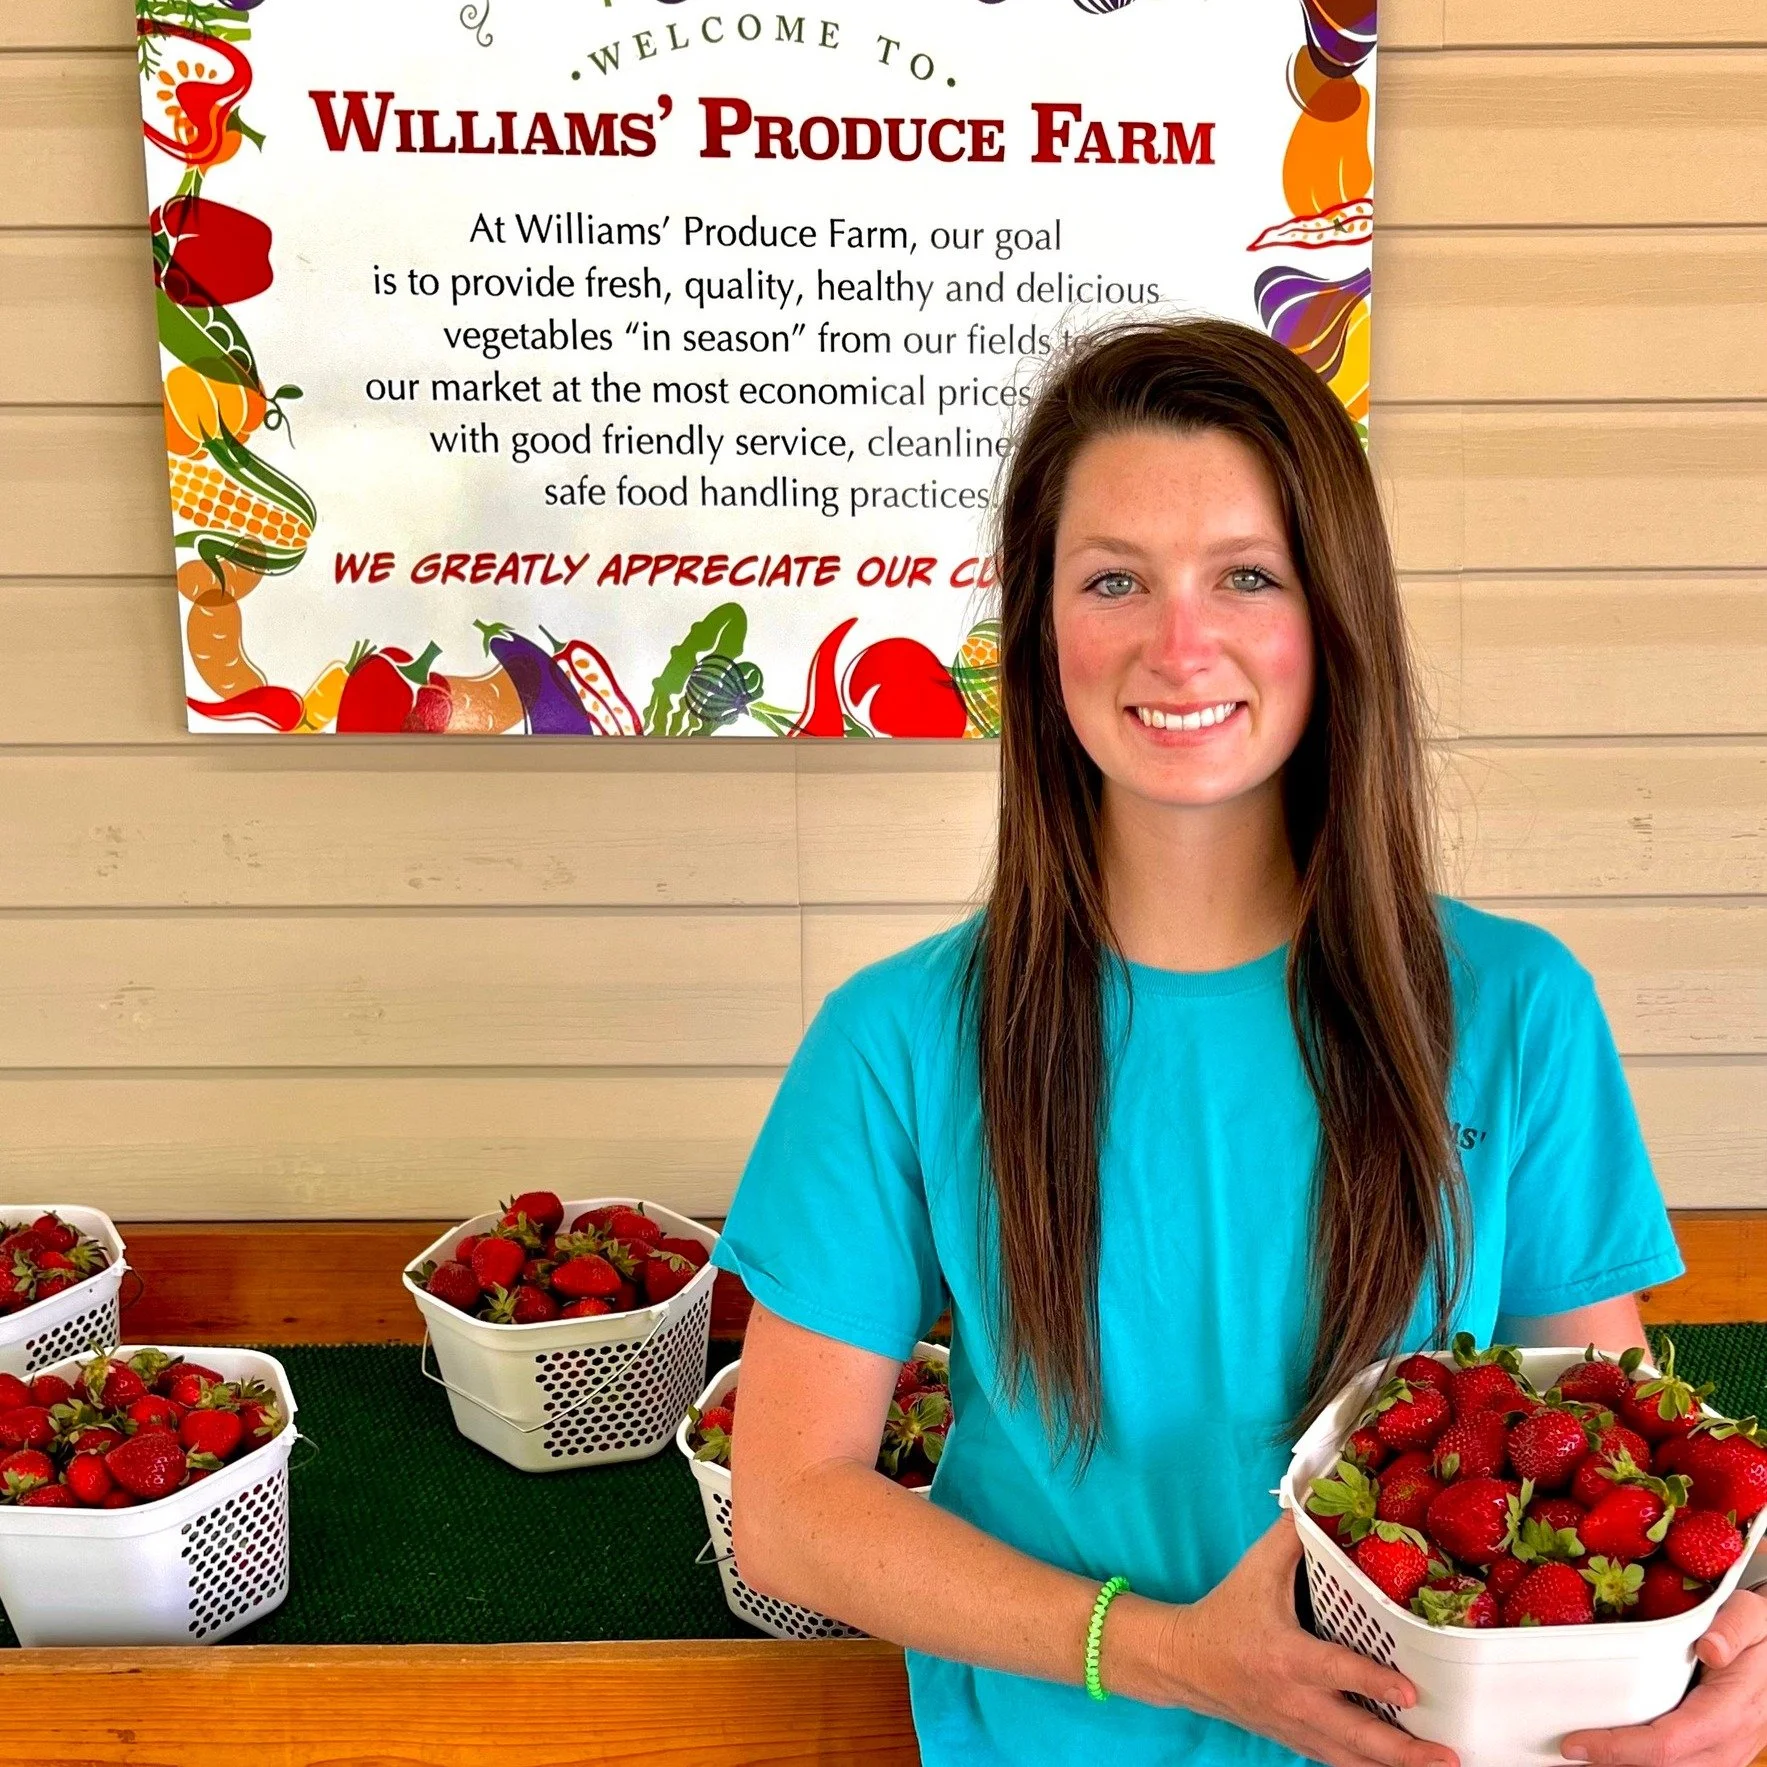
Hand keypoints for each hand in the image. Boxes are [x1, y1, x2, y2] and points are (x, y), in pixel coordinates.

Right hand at [1160, 1514, 1457, 1766]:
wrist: (1187, 1663)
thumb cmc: (1226, 1613)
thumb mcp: (1255, 1569)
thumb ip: (1291, 1537)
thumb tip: (1318, 1499)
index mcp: (1287, 1656)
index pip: (1337, 1671)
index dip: (1374, 1682)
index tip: (1411, 1692)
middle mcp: (1297, 1700)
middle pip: (1358, 1736)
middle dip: (1406, 1752)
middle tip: (1448, 1756)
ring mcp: (1299, 1728)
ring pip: (1354, 1761)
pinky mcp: (1300, 1742)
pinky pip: (1342, 1763)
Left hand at [1563, 1586, 1766, 1766]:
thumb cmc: (1762, 1633)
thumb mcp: (1752, 1616)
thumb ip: (1732, 1629)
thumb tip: (1709, 1648)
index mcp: (1730, 1710)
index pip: (1668, 1743)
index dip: (1619, 1749)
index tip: (1575, 1743)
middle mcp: (1728, 1743)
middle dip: (1614, 1764)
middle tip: (1568, 1750)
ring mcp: (1726, 1754)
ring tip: (1586, 1755)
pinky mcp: (1718, 1753)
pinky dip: (1645, 1764)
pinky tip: (1616, 1753)